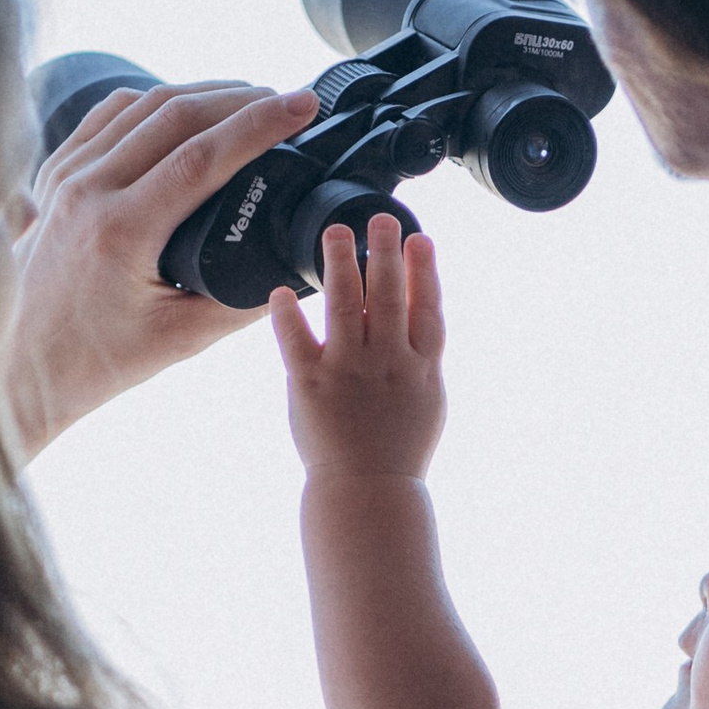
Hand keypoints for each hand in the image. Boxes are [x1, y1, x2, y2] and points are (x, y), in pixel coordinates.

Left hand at [1, 79, 318, 459]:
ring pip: (143, 104)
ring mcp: (66, 175)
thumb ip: (244, 304)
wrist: (26, 361)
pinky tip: (188, 106)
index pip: (202, 157)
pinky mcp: (57, 171)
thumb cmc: (99, 357)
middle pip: (175, 114)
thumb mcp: (182, 340)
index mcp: (121, 232)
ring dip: (202, 93)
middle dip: (240, 99)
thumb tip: (298, 269)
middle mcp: (87, 191)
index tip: (301, 106)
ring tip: (249, 100)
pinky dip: (157, 102)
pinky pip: (111, 115)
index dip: (259, 125)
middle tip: (286, 99)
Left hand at [271, 217, 447, 487]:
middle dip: (384, 252)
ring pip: (344, 306)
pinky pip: (296, 341)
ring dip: (340, 265)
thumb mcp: (427, 398)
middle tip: (379, 218)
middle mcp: (387, 363)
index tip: (418, 238)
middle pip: (388, 296)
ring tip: (335, 233)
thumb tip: (419, 305)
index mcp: (420, 368)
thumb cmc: (398, 447)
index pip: (426, 308)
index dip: (424, 271)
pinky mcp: (311, 384)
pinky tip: (281, 291)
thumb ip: (421, 353)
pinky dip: (287, 315)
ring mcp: (348, 372)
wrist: (368, 490)